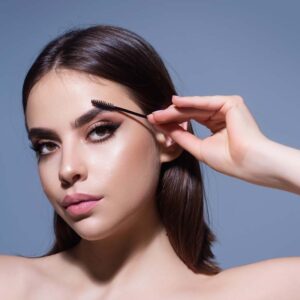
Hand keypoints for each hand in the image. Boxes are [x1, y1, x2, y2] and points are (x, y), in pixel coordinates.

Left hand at [147, 95, 269, 182]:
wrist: (248, 163)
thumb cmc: (228, 160)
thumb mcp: (199, 148)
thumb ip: (183, 137)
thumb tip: (165, 129)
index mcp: (216, 125)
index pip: (189, 121)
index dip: (171, 122)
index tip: (155, 123)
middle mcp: (221, 114)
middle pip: (189, 113)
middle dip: (170, 115)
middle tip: (152, 117)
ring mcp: (226, 107)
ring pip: (195, 108)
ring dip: (175, 110)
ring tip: (158, 114)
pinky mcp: (231, 103)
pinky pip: (205, 102)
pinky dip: (190, 102)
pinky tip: (174, 102)